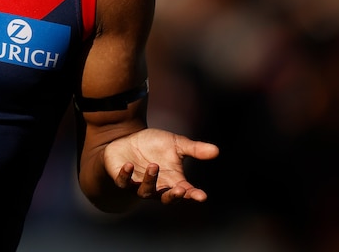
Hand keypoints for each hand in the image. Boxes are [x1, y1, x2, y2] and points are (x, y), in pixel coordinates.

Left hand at [103, 128, 218, 203]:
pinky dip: (125, 175)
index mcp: (172, 180)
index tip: (202, 196)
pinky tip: (129, 165)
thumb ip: (194, 149)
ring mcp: (138, 184)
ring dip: (150, 180)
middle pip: (166, 198)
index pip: (185, 192)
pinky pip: (122, 182)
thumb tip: (216, 150)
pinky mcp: (121, 178)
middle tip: (180, 190)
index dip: (193, 195)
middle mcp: (156, 187)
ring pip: (145, 191)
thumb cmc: (155, 145)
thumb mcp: (176, 144)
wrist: (129, 139)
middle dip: (173, 196)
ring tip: (154, 165)